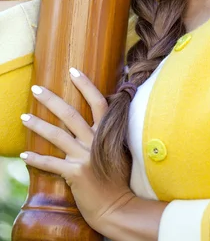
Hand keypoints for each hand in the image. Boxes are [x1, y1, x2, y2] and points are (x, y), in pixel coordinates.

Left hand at [19, 68, 133, 233]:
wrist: (117, 206)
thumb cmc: (117, 177)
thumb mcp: (118, 148)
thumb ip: (107, 132)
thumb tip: (97, 116)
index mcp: (107, 132)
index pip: (97, 101)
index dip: (85, 85)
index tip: (72, 70)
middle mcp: (95, 141)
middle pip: (71, 114)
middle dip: (51, 100)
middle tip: (36, 88)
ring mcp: (85, 157)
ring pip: (57, 136)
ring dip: (38, 125)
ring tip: (23, 117)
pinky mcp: (75, 174)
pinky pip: (51, 164)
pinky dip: (36, 159)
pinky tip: (24, 155)